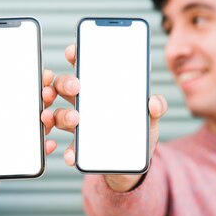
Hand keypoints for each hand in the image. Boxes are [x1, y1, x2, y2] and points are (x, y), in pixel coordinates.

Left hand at [0, 69, 58, 197]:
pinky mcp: (20, 159)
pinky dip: (45, 149)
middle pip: (36, 107)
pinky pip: (37, 154)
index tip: (43, 74)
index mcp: (1, 110)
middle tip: (47, 92)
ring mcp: (19, 140)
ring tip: (46, 116)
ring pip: (41, 128)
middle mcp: (15, 123)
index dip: (35, 82)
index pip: (22, 92)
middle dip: (46, 97)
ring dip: (48, 121)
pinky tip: (48, 144)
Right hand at [50, 44, 167, 191]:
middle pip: (63, 87)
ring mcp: (78, 126)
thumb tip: (153, 101)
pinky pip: (69, 149)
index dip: (76, 56)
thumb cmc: (138, 133)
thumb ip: (156, 107)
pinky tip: (74, 154)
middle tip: (76, 86)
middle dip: (64, 83)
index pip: (83, 67)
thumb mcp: (150, 118)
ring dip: (61, 114)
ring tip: (75, 119)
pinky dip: (70, 151)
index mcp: (99, 90)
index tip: (73, 51)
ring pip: (59, 114)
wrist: (133, 164)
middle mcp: (83, 105)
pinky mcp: (79, 149)